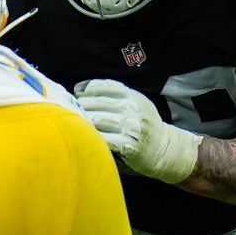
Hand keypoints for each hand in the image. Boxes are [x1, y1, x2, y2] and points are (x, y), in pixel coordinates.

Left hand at [74, 79, 201, 183]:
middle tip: (71, 109)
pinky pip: (105, 139)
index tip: (77, 92)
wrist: (164, 147)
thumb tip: (83, 89)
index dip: (88, 87)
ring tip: (75, 122)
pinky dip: (93, 136)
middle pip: (99, 103)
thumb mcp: (136, 103)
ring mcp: (131, 127)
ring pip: (99, 120)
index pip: (106, 86)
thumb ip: (116, 95)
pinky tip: (85, 136)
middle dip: (82, 105)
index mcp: (132, 96)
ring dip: (84, 120)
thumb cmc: (143, 124)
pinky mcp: (128, 145)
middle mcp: (132, 109)